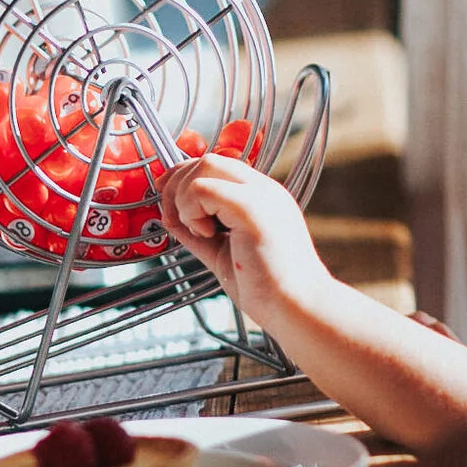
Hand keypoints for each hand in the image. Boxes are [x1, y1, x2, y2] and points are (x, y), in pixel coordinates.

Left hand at [159, 154, 329, 330]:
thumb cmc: (267, 289)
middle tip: (174, 217)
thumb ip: (197, 233)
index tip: (168, 201)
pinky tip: (207, 233)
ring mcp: (261, 195)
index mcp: (260, 198)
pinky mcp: (252, 208)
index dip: (184, 178)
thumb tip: (170, 217)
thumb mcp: (221, 253)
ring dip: (185, 198)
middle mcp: (263, 190)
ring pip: (204, 166)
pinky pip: (204, 188)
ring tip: (198, 230)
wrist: (298, 307)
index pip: (216, 167)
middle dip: (177, 184)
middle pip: (208, 159)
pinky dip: (192, 210)